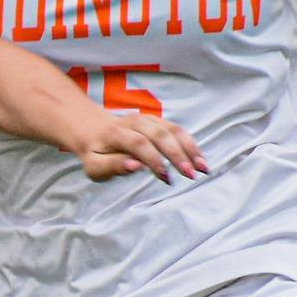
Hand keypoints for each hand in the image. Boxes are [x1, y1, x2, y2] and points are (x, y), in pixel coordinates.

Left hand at [73, 111, 208, 185]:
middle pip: (160, 134)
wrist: (93, 128)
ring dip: (190, 148)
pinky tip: (199, 159)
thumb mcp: (94, 166)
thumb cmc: (94, 153)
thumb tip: (136, 167)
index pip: (139, 144)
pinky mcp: (157, 121)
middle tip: (191, 174)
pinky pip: (177, 130)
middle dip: (177, 155)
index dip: (154, 159)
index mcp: (116, 133)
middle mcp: (134, 122)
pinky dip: (190, 144)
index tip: (166, 177)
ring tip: (203, 168)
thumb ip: (113, 166)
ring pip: (173, 130)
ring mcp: (148, 119)